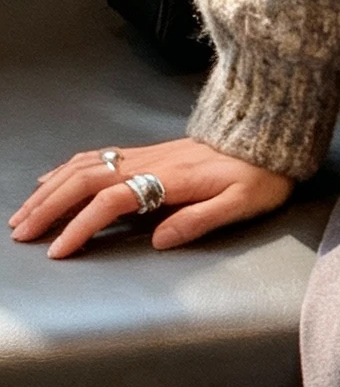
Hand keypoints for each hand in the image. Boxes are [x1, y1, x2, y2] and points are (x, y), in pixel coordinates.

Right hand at [8, 137, 292, 259]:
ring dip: (51, 190)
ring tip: (26, 214)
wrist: (268, 136)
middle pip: (85, 181)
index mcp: (170, 178)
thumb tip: (160, 239)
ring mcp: (145, 154)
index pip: (112, 201)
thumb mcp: (242, 203)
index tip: (60, 250)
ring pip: (84, 167)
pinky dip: (66, 170)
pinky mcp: (146, 152)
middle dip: (49, 207)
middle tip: (22, 233)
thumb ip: (201, 219)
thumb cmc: (261, 175)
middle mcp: (150, 162)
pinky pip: (95, 158)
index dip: (83, 226)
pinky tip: (51, 182)